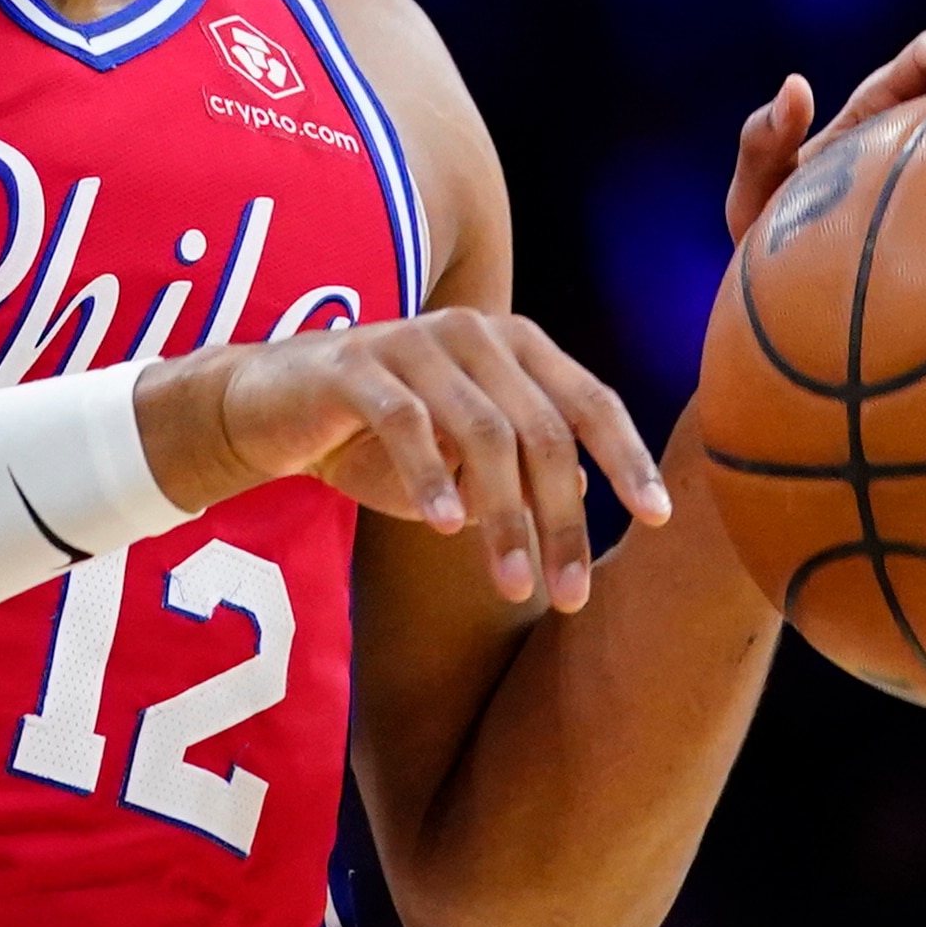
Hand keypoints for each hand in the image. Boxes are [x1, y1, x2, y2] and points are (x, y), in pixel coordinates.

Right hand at [134, 311, 664, 612]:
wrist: (268, 407)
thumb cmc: (377, 437)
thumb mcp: (459, 458)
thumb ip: (518, 467)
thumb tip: (584, 491)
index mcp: (515, 346)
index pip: (589, 401)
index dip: (628, 457)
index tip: (657, 518)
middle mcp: (474, 331)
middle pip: (543, 430)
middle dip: (564, 518)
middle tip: (571, 595)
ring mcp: (414, 341)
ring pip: (483, 432)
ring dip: (505, 517)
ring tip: (514, 582)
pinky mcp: (354, 364)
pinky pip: (407, 422)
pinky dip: (432, 476)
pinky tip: (445, 528)